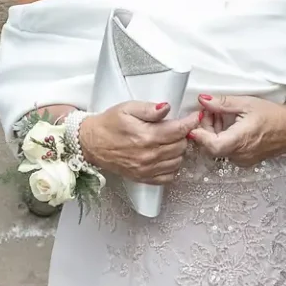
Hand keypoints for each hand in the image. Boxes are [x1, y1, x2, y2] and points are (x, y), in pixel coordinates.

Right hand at [77, 101, 198, 183]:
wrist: (91, 144)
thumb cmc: (109, 124)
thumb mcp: (127, 108)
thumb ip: (149, 109)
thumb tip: (167, 107)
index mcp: (146, 136)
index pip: (179, 130)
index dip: (191, 122)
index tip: (195, 117)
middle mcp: (149, 155)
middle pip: (181, 146)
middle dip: (183, 135)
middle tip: (177, 127)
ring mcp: (147, 169)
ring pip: (178, 161)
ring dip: (178, 150)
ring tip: (169, 141)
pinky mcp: (143, 177)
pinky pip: (168, 176)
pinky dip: (171, 166)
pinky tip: (165, 156)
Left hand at [188, 94, 285, 168]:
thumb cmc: (274, 116)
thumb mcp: (247, 103)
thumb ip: (222, 103)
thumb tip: (203, 100)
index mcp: (240, 139)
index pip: (211, 145)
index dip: (199, 134)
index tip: (194, 121)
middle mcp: (240, 154)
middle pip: (211, 147)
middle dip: (206, 129)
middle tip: (210, 112)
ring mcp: (243, 160)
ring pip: (218, 149)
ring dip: (214, 133)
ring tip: (222, 116)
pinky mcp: (245, 161)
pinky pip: (227, 151)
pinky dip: (224, 138)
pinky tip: (230, 126)